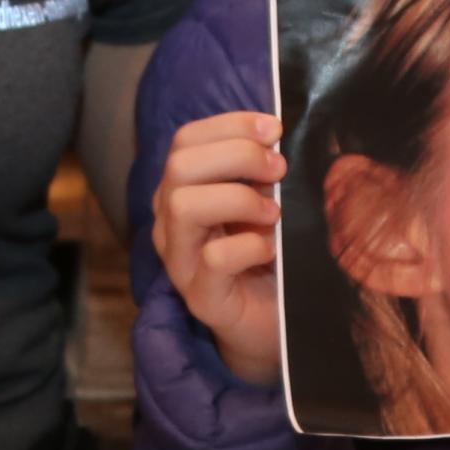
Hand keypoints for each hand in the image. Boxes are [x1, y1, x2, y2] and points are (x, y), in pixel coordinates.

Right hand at [151, 109, 287, 387]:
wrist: (272, 324)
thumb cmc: (269, 257)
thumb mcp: (265, 202)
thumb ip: (263, 172)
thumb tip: (278, 137)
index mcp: (183, 191)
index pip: (186, 140)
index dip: (230, 125)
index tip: (274, 129)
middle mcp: (171, 223)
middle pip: (179, 165)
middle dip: (237, 156)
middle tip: (278, 170)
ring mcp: (180, 261)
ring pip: (183, 205)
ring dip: (238, 198)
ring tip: (272, 214)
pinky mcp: (201, 297)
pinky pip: (214, 258)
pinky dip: (249, 246)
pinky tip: (270, 251)